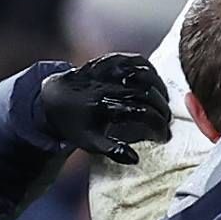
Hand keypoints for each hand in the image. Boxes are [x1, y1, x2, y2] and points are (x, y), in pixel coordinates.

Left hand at [40, 54, 174, 162]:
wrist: (53, 98)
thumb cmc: (74, 124)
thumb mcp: (89, 142)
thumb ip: (112, 151)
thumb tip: (136, 159)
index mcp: (105, 107)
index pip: (143, 113)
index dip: (159, 125)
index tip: (164, 136)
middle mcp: (110, 87)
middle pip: (148, 94)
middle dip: (163, 109)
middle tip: (166, 120)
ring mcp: (110, 71)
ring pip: (146, 75)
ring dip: (160, 89)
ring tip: (164, 102)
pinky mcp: (109, 61)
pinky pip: (136, 60)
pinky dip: (150, 69)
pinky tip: (154, 81)